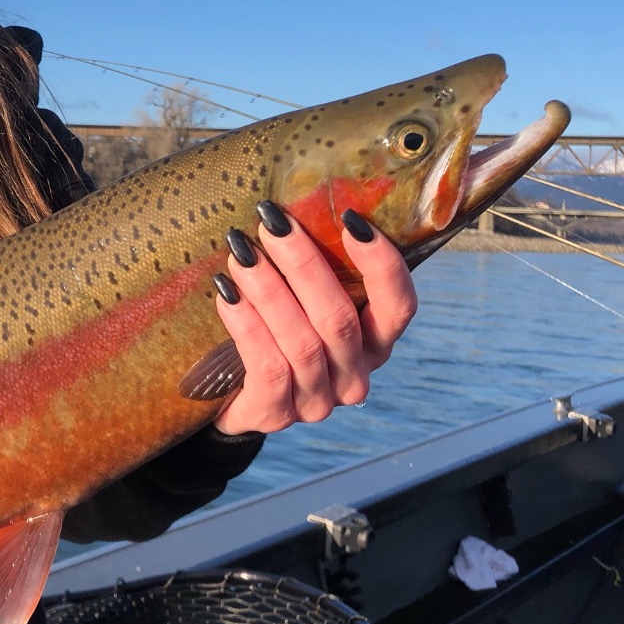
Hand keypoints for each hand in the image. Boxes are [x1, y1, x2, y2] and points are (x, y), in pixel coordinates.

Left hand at [211, 202, 416, 436]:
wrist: (225, 396)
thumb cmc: (272, 332)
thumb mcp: (301, 302)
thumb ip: (314, 270)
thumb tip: (296, 208)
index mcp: (374, 343)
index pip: (398, 306)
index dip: (381, 263)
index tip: (350, 218)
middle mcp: (354, 376)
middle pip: (339, 318)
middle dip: (303, 264)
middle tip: (270, 223)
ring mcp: (317, 402)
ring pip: (302, 342)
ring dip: (269, 291)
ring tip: (240, 253)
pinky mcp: (276, 415)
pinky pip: (268, 368)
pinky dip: (246, 326)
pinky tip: (226, 294)